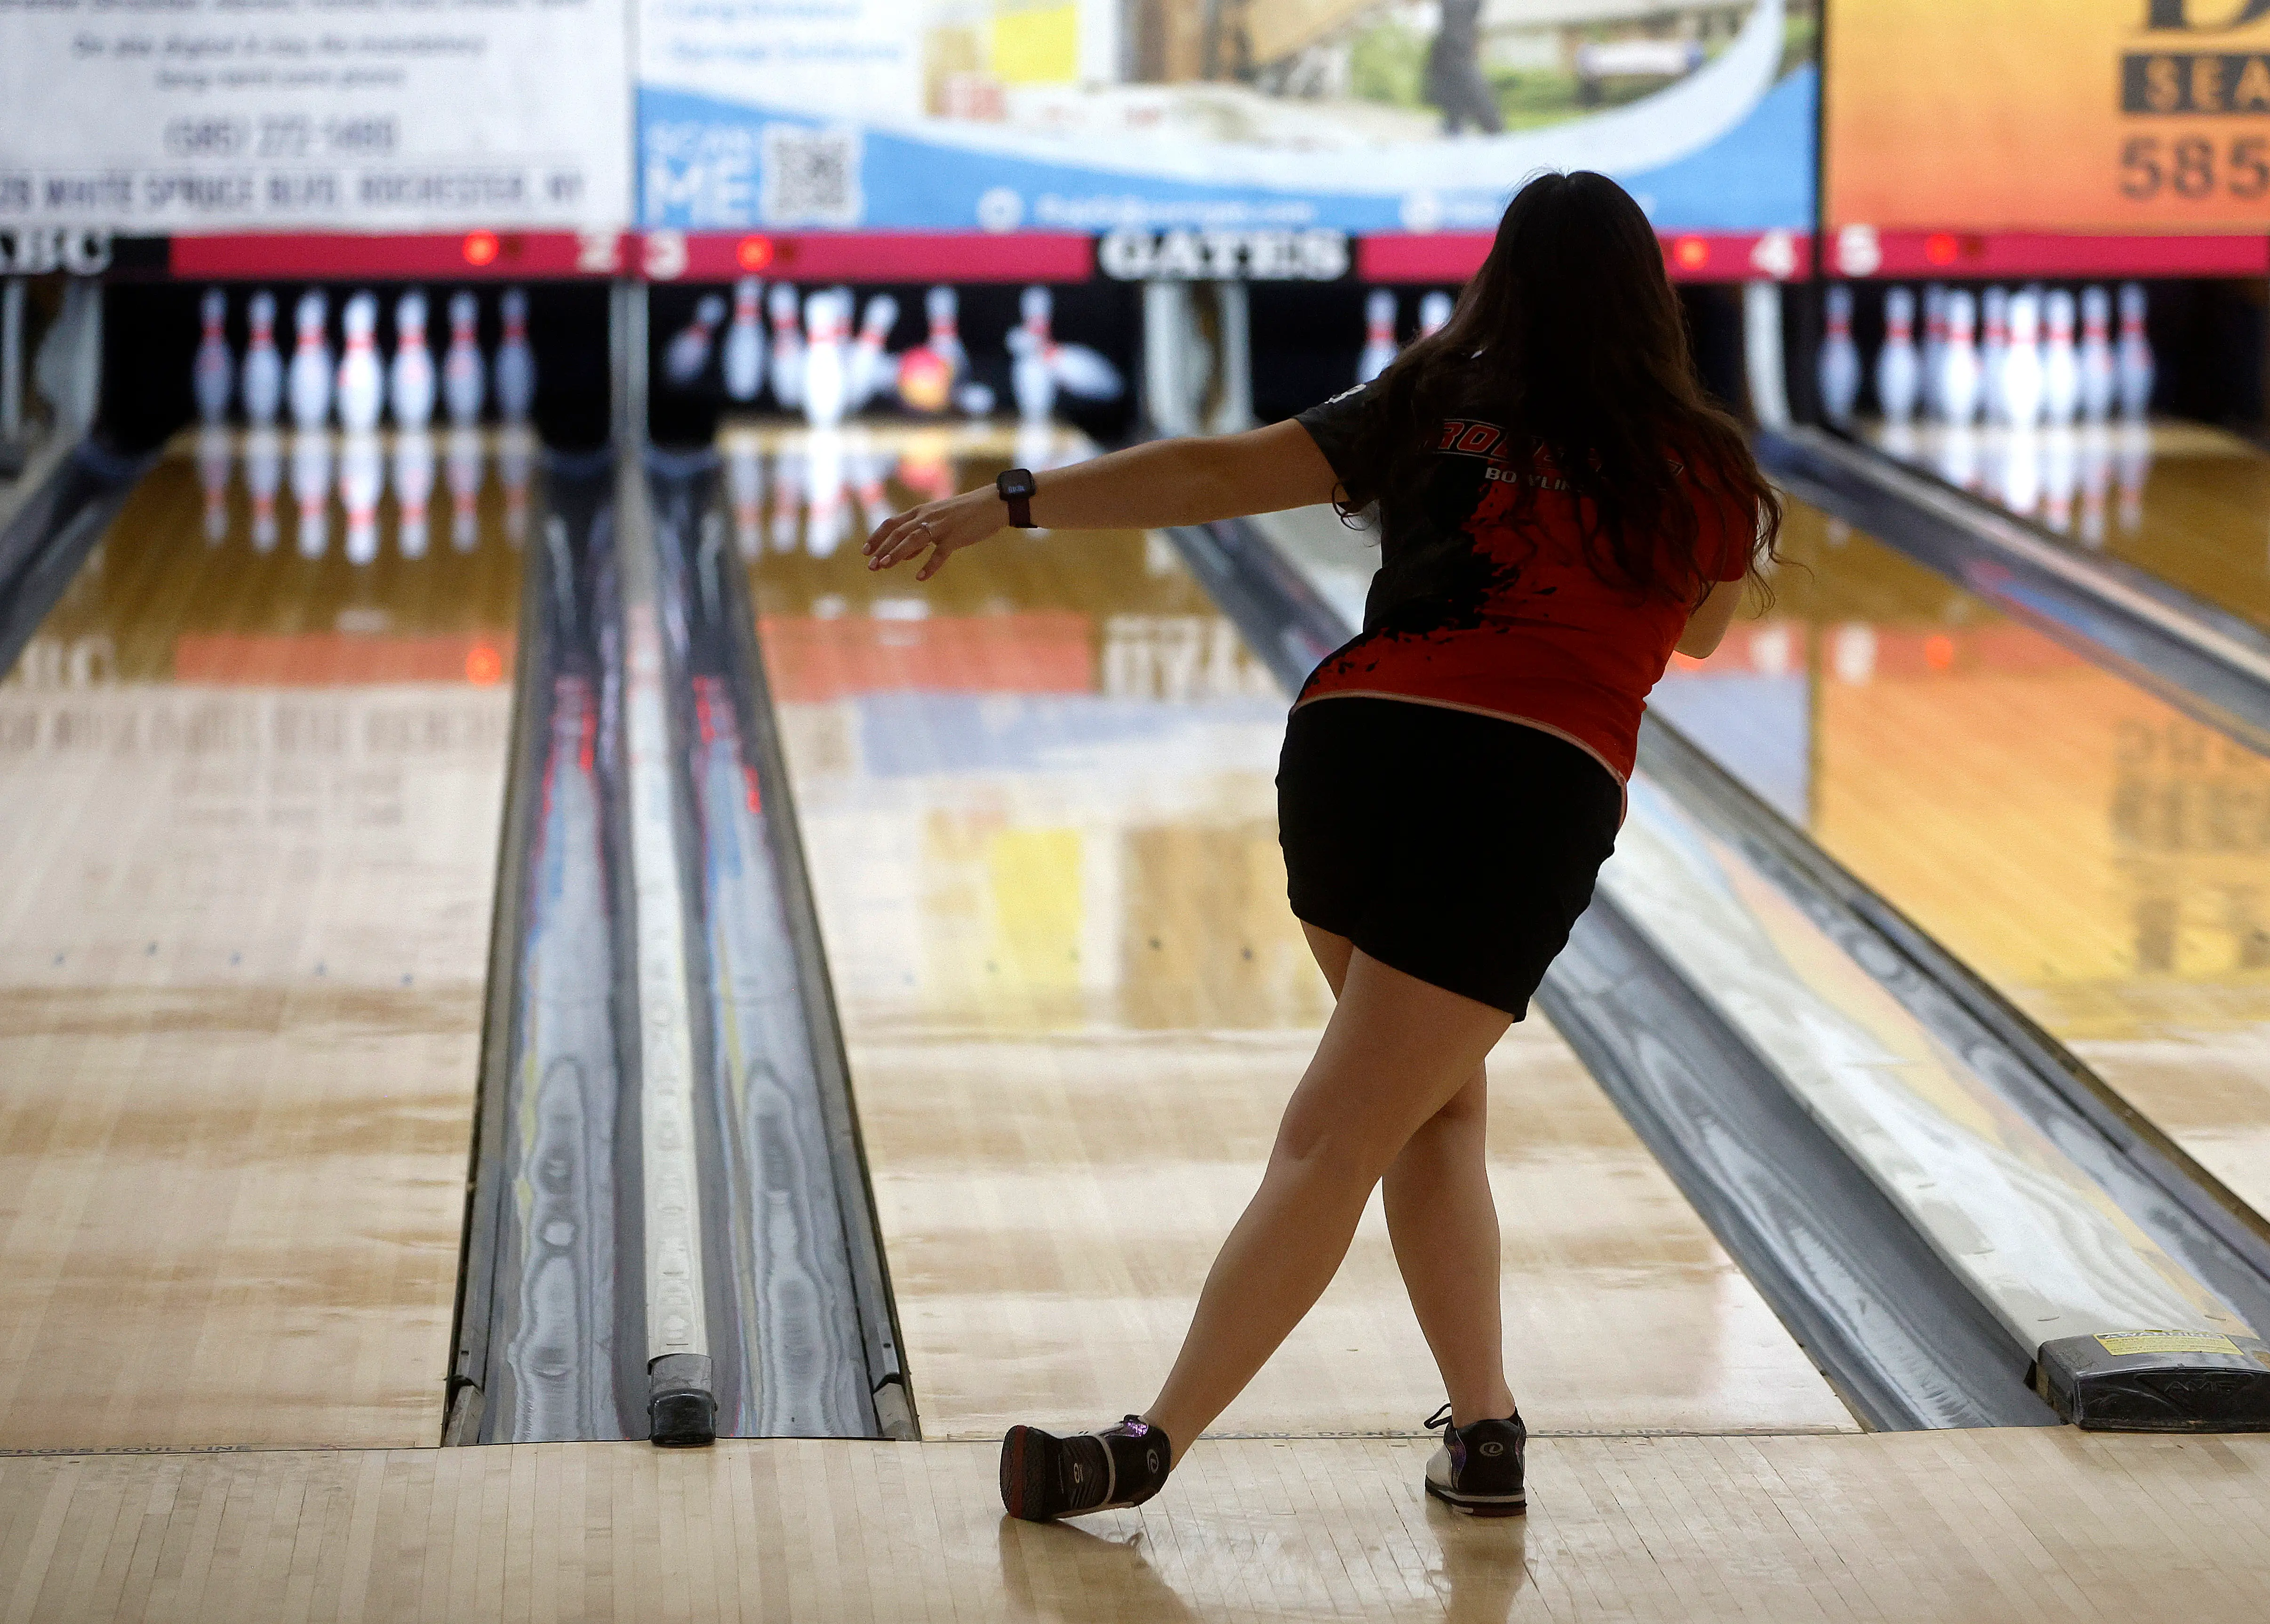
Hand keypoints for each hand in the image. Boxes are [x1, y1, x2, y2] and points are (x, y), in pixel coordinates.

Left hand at [862, 488, 1004, 580]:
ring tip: (884, 565)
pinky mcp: (956, 537)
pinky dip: (929, 565)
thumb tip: (904, 554)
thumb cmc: (965, 513)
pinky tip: (920, 577)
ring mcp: (941, 527)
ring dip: (897, 553)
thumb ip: (920, 536)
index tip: (864, 551)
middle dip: (882, 549)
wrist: (992, 504)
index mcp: (921, 511)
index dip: (877, 537)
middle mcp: (927, 517)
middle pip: (898, 532)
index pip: (892, 523)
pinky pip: (940, 553)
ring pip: (913, 539)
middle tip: (871, 565)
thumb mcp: (938, 520)